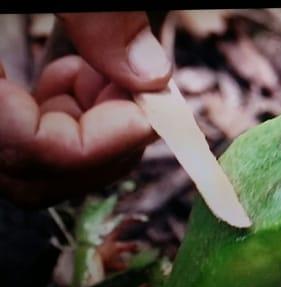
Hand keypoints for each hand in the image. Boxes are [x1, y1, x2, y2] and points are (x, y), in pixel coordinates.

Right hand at [0, 12, 171, 207]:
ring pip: (34, 163)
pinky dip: (72, 117)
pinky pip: (30, 135)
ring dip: (90, 131)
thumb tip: (153, 76)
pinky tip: (87, 74)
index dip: (92, 145)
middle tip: (134, 96)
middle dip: (99, 145)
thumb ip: (99, 15)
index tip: (145, 112)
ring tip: (112, 78)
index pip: (23, 149)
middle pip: (32, 174)